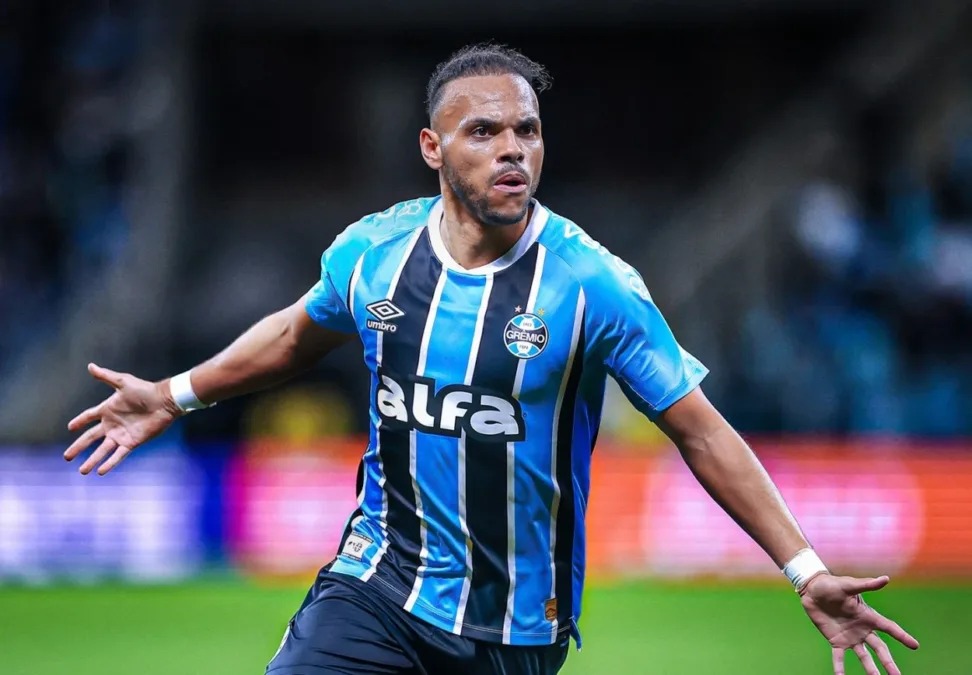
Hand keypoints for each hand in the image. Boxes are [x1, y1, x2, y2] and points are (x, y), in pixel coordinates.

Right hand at [64, 363, 182, 474]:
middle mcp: (112, 424)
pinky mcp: (132, 442)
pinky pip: (118, 455)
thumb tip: (90, 366)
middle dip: (78, 447)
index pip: (89, 416)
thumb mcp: (123, 382)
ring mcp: (121, 435)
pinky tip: (100, 472)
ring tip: (82, 471)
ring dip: (92, 460)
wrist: (164, 401)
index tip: (70, 427)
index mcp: (108, 410)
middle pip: (90, 438)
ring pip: (102, 450)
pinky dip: (110, 463)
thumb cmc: (145, 390)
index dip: (79, 421)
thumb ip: (106, 376)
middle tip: (67, 457)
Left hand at [801, 573, 918, 674]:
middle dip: (889, 663)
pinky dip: (840, 668)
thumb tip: (886, 579)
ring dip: (871, 669)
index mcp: (868, 616)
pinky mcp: (835, 641)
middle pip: (880, 649)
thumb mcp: (849, 585)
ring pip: (864, 657)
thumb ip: (867, 585)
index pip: (889, 628)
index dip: (902, 636)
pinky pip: (839, 657)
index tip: (915, 646)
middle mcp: (862, 629)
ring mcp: (850, 637)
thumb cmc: (832, 585)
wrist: (812, 590)